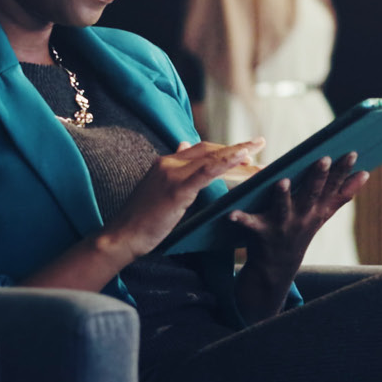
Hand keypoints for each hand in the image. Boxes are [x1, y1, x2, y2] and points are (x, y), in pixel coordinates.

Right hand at [100, 138, 264, 260]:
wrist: (122, 236)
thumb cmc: (140, 220)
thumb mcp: (158, 189)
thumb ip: (174, 171)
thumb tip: (184, 145)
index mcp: (165, 162)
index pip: (200, 149)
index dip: (223, 149)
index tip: (244, 151)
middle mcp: (168, 161)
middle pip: (209, 149)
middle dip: (236, 148)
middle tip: (259, 149)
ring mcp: (172, 173)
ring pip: (212, 157)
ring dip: (238, 153)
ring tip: (259, 151)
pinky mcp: (177, 188)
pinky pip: (207, 170)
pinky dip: (227, 162)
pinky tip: (243, 158)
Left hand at [230, 152, 368, 277]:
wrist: (276, 268)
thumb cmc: (300, 231)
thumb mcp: (323, 214)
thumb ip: (343, 194)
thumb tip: (366, 174)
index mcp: (316, 210)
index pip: (333, 187)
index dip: (343, 171)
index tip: (353, 153)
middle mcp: (302, 217)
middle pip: (311, 194)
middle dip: (318, 177)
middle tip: (323, 159)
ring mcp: (281, 225)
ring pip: (283, 208)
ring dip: (282, 196)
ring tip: (282, 181)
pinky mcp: (259, 232)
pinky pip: (249, 224)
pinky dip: (240, 219)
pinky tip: (232, 213)